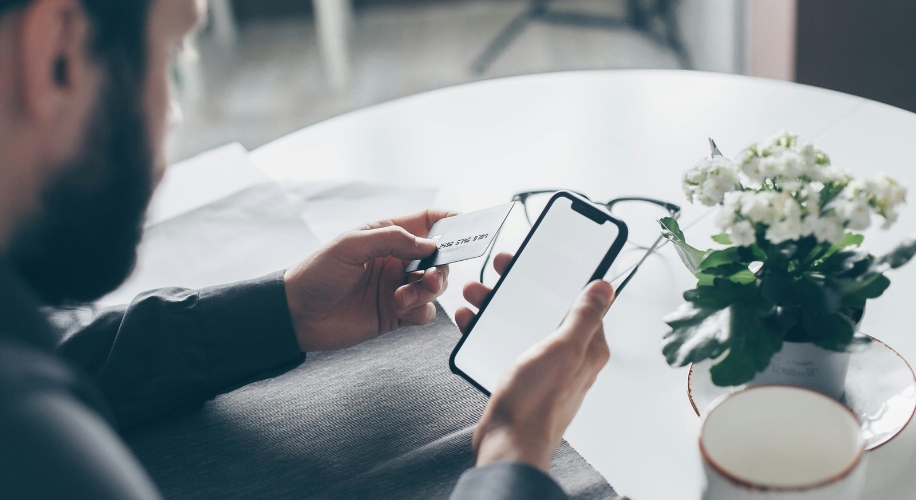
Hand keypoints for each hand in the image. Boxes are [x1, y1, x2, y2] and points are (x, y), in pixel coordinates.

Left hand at [284, 209, 457, 351]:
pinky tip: (400, 310)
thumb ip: (392, 239)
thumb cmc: (317, 273)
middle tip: (429, 278)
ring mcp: (398, 287)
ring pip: (435, 287)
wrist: (297, 314)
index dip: (450, 221)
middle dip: (441, 268)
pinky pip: (425, 312)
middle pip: (439, 259)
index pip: (428, 221)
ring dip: (428, 292)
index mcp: (387, 235)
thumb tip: (430, 244)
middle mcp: (397, 260)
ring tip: (404, 298)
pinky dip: (420, 311)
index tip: (468, 227)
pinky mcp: (396, 314)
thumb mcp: (351, 245)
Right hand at [457, 254, 613, 471]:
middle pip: (545, 308)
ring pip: (521, 322)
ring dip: (498, 305)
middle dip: (520, 286)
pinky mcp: (520, 376)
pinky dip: (487, 328)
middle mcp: (567, 356)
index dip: (559, 276)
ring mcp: (543, 366)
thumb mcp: (564, 349)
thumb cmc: (537, 403)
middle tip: (500, 269)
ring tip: (476, 293)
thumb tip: (605, 288)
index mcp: (586, 347)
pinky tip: (471, 320)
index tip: (538, 258)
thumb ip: (585, 317)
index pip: (579, 301)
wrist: (508, 444)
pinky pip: (504, 342)